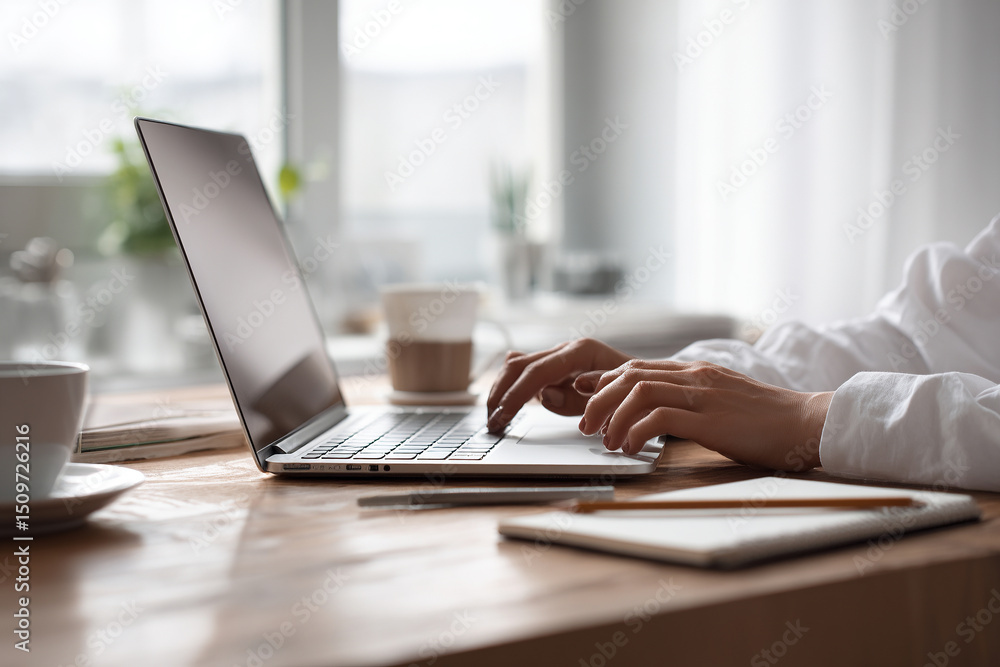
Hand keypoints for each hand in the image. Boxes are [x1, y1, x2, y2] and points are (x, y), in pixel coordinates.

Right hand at [486, 338, 632, 431]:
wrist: (651, 380)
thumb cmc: (635, 390)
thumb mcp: (611, 399)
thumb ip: (577, 400)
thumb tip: (544, 395)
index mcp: (580, 351)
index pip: (537, 371)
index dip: (515, 395)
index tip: (501, 416)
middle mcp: (567, 348)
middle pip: (520, 365)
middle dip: (501, 393)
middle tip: (491, 421)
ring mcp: (560, 355)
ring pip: (519, 365)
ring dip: (502, 389)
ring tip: (493, 414)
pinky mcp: (557, 365)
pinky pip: (527, 370)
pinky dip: (512, 384)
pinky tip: (503, 400)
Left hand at [577, 359, 832, 470]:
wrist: (807, 423)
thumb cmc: (767, 421)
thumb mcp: (723, 400)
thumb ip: (693, 399)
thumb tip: (663, 412)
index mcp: (696, 371)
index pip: (637, 366)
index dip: (604, 379)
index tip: (582, 393)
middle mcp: (695, 376)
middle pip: (629, 376)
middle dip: (599, 399)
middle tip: (585, 426)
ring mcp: (703, 395)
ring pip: (638, 392)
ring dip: (613, 416)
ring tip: (606, 441)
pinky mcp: (711, 419)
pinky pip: (660, 418)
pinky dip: (636, 431)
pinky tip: (630, 448)